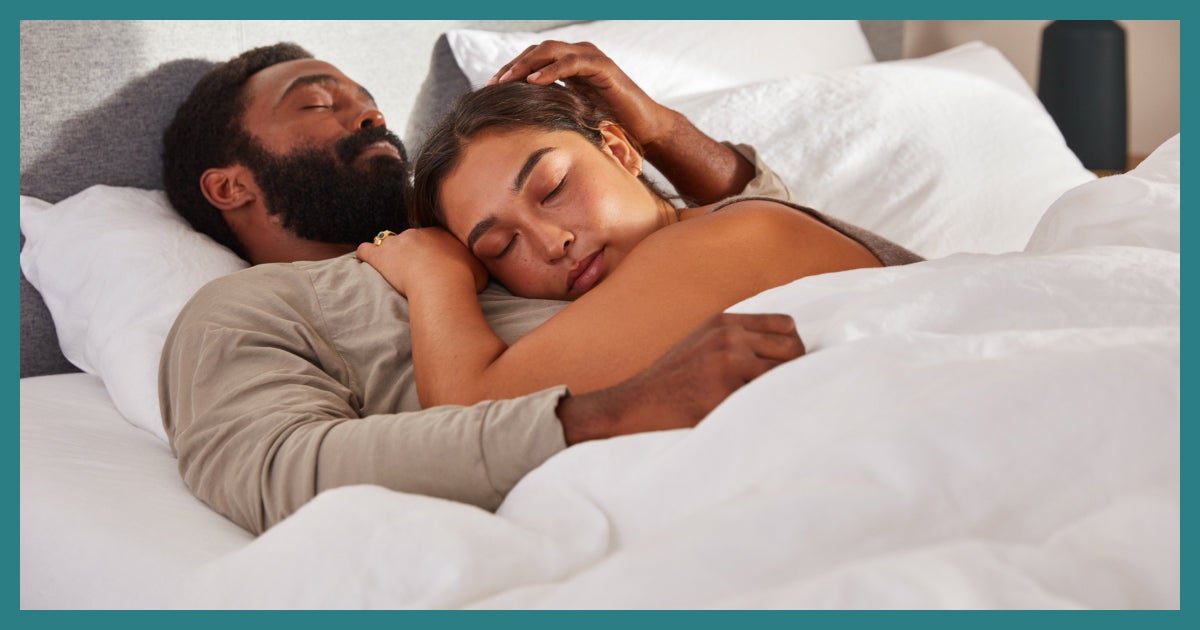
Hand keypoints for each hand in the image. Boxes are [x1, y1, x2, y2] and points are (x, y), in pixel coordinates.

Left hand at [356, 227, 487, 296]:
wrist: (442, 282)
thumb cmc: (465, 279)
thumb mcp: (481, 270)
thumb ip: (476, 265)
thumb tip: (479, 267)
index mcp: (441, 234)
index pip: (433, 238)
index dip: (433, 250)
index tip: (435, 262)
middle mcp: (419, 233)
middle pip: (411, 238)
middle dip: (411, 250)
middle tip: (415, 268)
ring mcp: (398, 243)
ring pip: (387, 240)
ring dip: (388, 251)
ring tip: (388, 264)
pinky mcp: (381, 256)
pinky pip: (366, 250)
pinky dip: (364, 254)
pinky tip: (363, 260)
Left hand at [488, 40, 677, 150]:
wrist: (643, 130)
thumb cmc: (609, 126)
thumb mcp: (572, 115)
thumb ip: (551, 107)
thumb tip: (519, 119)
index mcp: (570, 65)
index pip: (533, 59)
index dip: (511, 70)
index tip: (490, 87)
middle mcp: (579, 55)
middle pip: (537, 50)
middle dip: (513, 66)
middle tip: (492, 84)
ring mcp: (592, 58)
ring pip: (551, 51)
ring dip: (526, 64)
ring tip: (507, 81)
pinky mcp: (604, 67)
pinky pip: (573, 63)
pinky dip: (552, 70)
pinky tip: (535, 81)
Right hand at [556, 312, 804, 443]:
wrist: (638, 404)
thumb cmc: (674, 381)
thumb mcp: (702, 343)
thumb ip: (738, 338)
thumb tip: (789, 349)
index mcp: (725, 322)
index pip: (786, 325)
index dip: (793, 348)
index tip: (787, 368)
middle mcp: (729, 337)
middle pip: (793, 348)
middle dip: (795, 371)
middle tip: (783, 392)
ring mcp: (728, 363)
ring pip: (785, 375)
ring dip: (783, 391)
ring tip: (769, 404)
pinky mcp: (725, 392)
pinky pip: (767, 399)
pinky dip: (767, 409)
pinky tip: (755, 417)